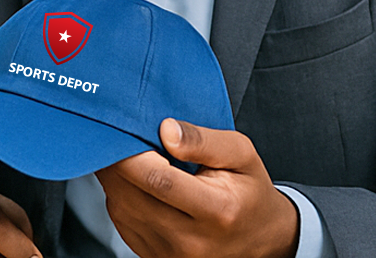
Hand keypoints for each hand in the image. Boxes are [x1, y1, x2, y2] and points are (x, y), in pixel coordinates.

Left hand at [95, 119, 298, 257]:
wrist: (259, 237)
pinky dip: (121, 196)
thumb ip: (203, 140)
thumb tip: (166, 130)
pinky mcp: (154, 256)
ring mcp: (171, 254)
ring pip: (121, 208)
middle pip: (133, 195)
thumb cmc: (249, 192)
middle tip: (119, 136)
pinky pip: (122, 221)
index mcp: (217, 211)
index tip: (125, 130)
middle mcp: (191, 240)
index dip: (132, 153)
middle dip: (118, 161)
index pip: (160, 180)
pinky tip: (136, 181)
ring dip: (116, 178)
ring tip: (129, 155)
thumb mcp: (241, 155)